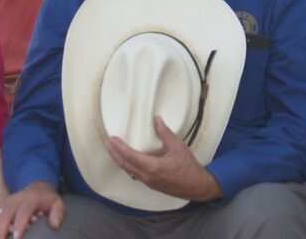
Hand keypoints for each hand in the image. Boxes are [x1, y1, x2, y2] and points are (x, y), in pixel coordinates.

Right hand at [0, 182, 64, 238]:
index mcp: (30, 198)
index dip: (20, 225)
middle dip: (1, 231)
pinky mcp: (0, 207)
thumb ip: (58, 213)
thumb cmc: (48, 200)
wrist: (37, 188)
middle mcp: (16, 199)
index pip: (24, 212)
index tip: (17, 238)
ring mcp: (6, 203)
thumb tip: (54, 225)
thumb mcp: (57, 204)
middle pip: (5, 214)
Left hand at [105, 116, 222, 201]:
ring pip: (128, 171)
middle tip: (107, 142)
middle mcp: (147, 176)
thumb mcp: (178, 147)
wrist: (198, 187)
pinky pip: (134, 175)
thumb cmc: (189, 168)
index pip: (130, 156)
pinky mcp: (151, 184)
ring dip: (119, 160)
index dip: (119, 147)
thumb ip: (165, 133)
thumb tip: (156, 119)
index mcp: (153, 167)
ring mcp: (148, 182)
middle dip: (114, 153)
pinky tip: (127, 160)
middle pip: (125, 164)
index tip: (111, 139)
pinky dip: (127, 166)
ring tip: (113, 150)